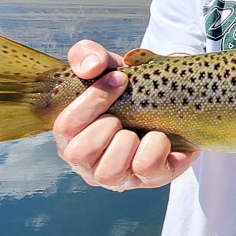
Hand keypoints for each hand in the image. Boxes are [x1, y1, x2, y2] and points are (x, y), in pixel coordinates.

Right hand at [52, 39, 197, 190]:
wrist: (169, 97)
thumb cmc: (126, 88)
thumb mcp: (105, 66)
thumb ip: (87, 56)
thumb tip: (91, 67)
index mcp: (70, 137)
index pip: (65, 127)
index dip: (91, 101)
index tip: (119, 78)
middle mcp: (88, 163)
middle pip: (79, 154)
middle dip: (106, 124)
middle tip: (126, 109)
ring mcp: (118, 177)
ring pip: (109, 171)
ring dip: (126, 141)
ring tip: (137, 129)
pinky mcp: (151, 179)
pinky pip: (147, 170)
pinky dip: (156, 147)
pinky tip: (159, 136)